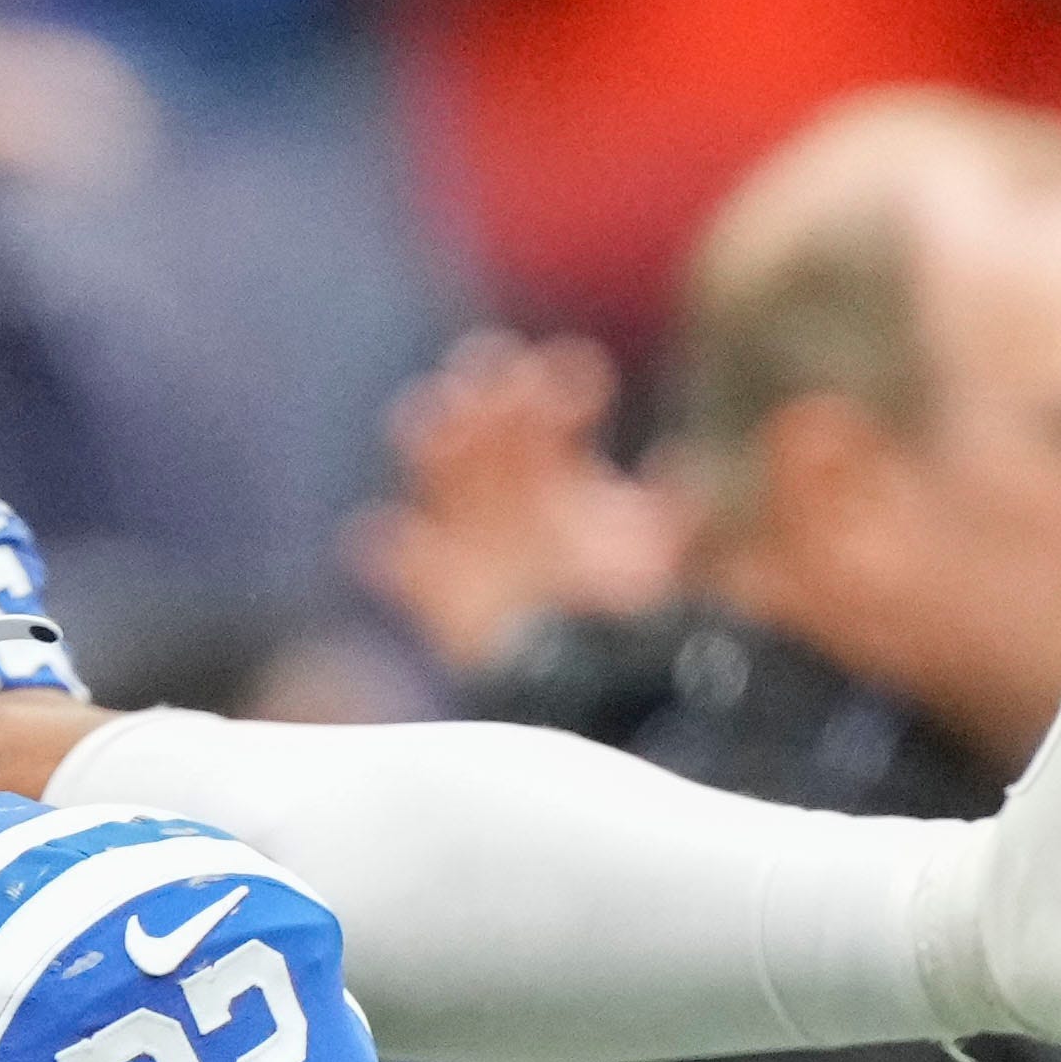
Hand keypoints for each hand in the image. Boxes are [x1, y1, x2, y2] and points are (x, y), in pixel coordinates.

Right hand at [346, 328, 688, 678]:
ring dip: (429, 434)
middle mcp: (506, 480)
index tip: (573, 396)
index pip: (555, 398)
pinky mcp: (431, 579)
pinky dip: (381, 543)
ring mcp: (464, 524)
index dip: (563, 383)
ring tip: (434, 426)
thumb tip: (678, 462)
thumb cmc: (620, 613)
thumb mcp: (655, 554)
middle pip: (486, 409)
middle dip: (487, 386)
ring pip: (432, 457)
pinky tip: (382, 533)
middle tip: (494, 381)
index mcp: (560, 460)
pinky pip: (393, 552)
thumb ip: (667, 511)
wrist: (581, 680)